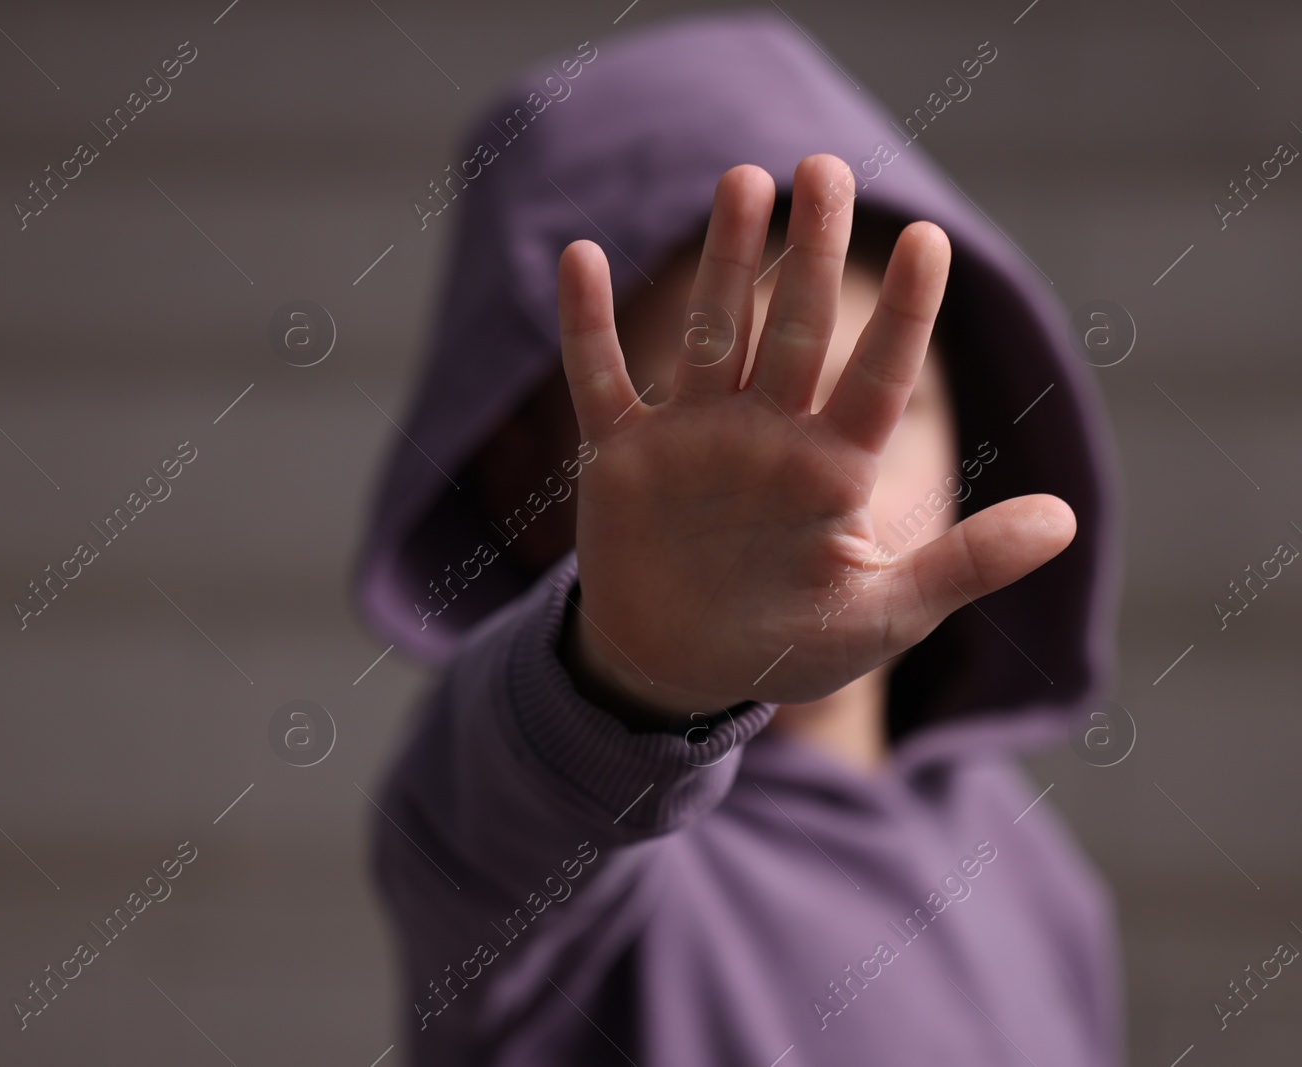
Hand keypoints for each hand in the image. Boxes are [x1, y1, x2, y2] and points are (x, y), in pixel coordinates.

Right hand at [556, 156, 1075, 721]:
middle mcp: (766, 435)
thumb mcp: (884, 616)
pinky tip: (584, 257)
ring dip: (723, 262)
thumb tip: (1066, 520)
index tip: (930, 241)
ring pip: (711, 334)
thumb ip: (965, 565)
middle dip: (811, 252)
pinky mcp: (621, 455)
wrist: (680, 671)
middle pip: (793, 330)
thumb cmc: (789, 644)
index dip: (902, 314)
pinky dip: (586, 327)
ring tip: (744, 182)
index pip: (877, 377)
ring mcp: (692, 438)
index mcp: (833, 468)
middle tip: (825, 168)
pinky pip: (600, 379)